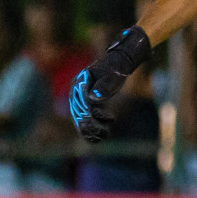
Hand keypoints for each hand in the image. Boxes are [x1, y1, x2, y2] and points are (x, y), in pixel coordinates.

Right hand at [70, 26, 151, 141]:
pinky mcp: (88, 102)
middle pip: (79, 113)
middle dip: (90, 126)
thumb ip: (103, 86)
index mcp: (80, 83)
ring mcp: (81, 97)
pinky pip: (87, 117)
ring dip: (91, 129)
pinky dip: (94, 125)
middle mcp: (77, 91)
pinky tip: (105, 128)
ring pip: (81, 118)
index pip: (81, 103)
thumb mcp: (112, 76)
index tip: (100, 125)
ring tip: (104, 134)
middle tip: (104, 133)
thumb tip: (91, 99)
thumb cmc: (116, 69)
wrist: (119, 62)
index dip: (90, 116)